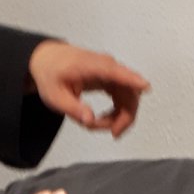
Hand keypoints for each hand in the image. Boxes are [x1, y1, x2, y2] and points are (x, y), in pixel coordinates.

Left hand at [28, 40, 150, 137]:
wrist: (47, 61)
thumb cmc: (51, 74)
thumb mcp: (55, 96)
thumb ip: (73, 108)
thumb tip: (89, 120)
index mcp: (93, 66)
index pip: (117, 72)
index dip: (132, 80)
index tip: (146, 87)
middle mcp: (107, 67)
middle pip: (129, 91)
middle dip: (125, 116)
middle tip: (111, 133)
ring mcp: (112, 73)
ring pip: (129, 98)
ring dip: (119, 117)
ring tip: (97, 125)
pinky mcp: (112, 79)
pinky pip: (122, 98)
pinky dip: (117, 113)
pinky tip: (103, 120)